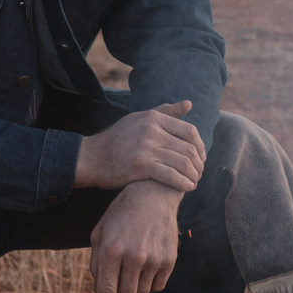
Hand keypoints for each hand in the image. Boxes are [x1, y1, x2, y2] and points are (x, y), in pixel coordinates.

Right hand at [73, 100, 205, 193]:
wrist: (92, 157)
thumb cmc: (117, 139)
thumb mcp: (139, 118)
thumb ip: (165, 111)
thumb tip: (189, 104)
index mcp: (154, 118)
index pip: (189, 131)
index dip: (200, 146)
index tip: (201, 158)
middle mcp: (151, 130)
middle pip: (188, 148)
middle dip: (198, 164)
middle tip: (200, 173)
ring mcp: (146, 148)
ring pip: (182, 162)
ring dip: (193, 175)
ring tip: (195, 182)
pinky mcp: (140, 166)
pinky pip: (170, 175)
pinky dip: (183, 183)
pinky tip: (188, 187)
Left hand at [89, 180, 181, 292]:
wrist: (153, 195)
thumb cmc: (121, 214)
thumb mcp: (100, 232)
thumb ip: (96, 262)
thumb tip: (100, 291)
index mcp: (111, 249)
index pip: (105, 291)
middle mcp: (133, 256)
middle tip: (118, 285)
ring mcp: (153, 258)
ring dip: (134, 288)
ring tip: (133, 268)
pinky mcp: (169, 259)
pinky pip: (157, 286)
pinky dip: (150, 282)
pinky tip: (147, 264)